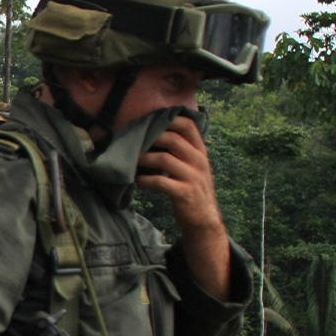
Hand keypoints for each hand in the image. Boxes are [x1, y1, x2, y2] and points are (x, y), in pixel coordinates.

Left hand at [135, 116, 219, 231]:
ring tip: (132, 161)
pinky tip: (137, 181)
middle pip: (173, 139)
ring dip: (143, 159)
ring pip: (163, 159)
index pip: (189, 126)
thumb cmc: (192, 187)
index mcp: (201, 151)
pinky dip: (144, 180)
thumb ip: (182, 150)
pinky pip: (159, 182)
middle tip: (134, 141)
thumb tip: (154, 133)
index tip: (151, 118)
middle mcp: (199, 161)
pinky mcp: (184, 193)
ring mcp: (193, 177)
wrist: (204, 216)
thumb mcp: (193, 165)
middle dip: (150, 138)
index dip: (170, 118)